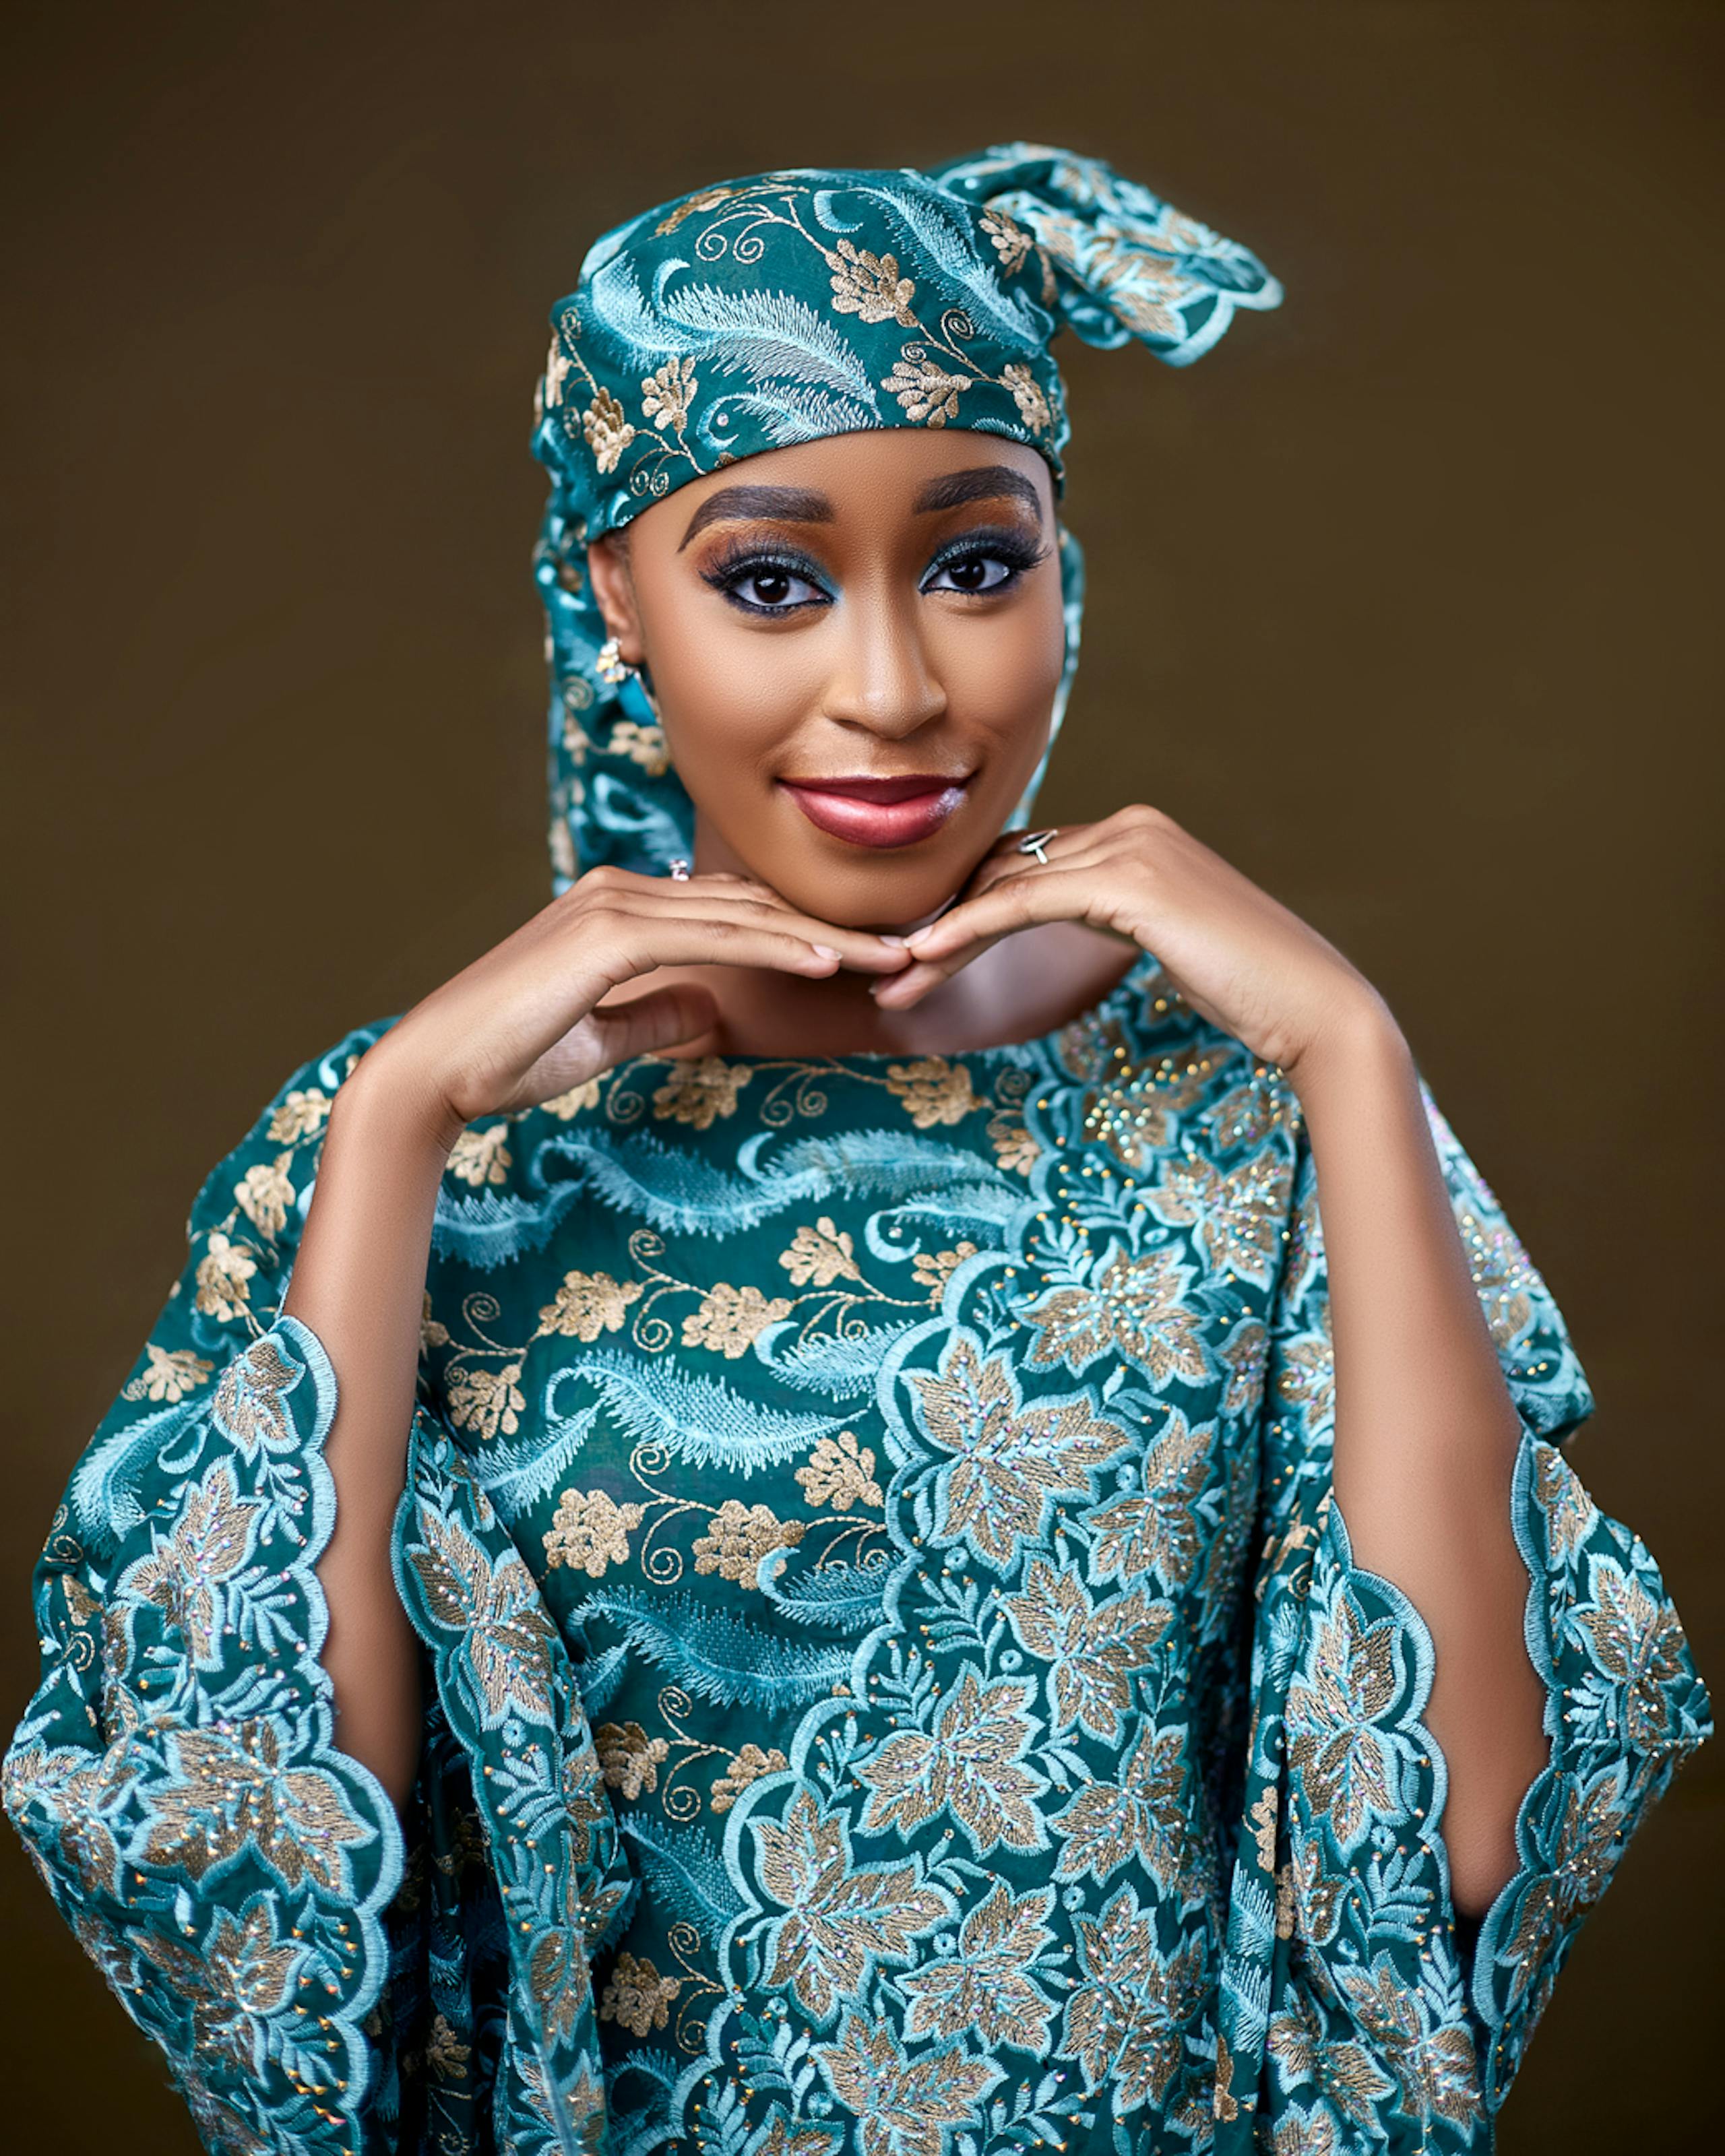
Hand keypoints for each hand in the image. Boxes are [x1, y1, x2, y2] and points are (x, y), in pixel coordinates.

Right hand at [354, 863, 909, 1150]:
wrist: (435, 1071)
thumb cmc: (506, 1058)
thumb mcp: (601, 1036)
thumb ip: (655, 1014)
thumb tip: (708, 1009)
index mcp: (619, 909)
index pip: (732, 913)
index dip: (802, 932)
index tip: (866, 957)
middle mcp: (619, 892)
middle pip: (750, 904)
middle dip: (834, 926)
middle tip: (909, 948)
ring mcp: (612, 907)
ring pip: (742, 914)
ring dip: (824, 935)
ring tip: (892, 955)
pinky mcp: (607, 937)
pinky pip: (712, 938)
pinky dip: (775, 946)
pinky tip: (827, 961)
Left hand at [874, 804, 1388, 1077]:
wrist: (1314, 1008)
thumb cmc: (1251, 991)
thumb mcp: (1168, 942)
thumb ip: (1117, 916)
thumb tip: (1069, 919)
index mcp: (1137, 835)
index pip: (1027, 864)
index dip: (966, 909)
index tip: (918, 960)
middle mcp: (1131, 825)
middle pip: (1006, 869)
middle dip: (940, 922)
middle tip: (885, 974)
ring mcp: (1132, 845)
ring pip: (1005, 885)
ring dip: (940, 935)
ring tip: (892, 982)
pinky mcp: (1130, 880)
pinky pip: (1024, 901)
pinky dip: (969, 929)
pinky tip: (927, 958)